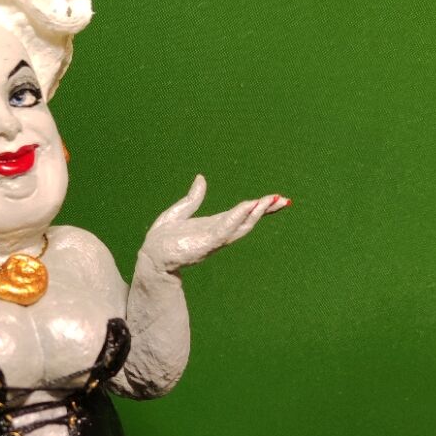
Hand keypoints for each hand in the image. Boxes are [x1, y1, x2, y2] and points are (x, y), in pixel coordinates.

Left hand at [142, 175, 289, 273]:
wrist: (150, 257)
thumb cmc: (162, 239)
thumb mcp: (179, 212)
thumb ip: (193, 198)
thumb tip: (200, 178)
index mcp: (214, 225)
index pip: (241, 214)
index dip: (259, 206)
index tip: (276, 198)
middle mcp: (218, 232)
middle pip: (248, 221)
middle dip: (266, 211)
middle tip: (284, 200)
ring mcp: (213, 239)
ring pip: (241, 225)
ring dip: (256, 213)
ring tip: (270, 201)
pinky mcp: (205, 244)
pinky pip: (224, 230)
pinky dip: (237, 218)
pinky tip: (247, 207)